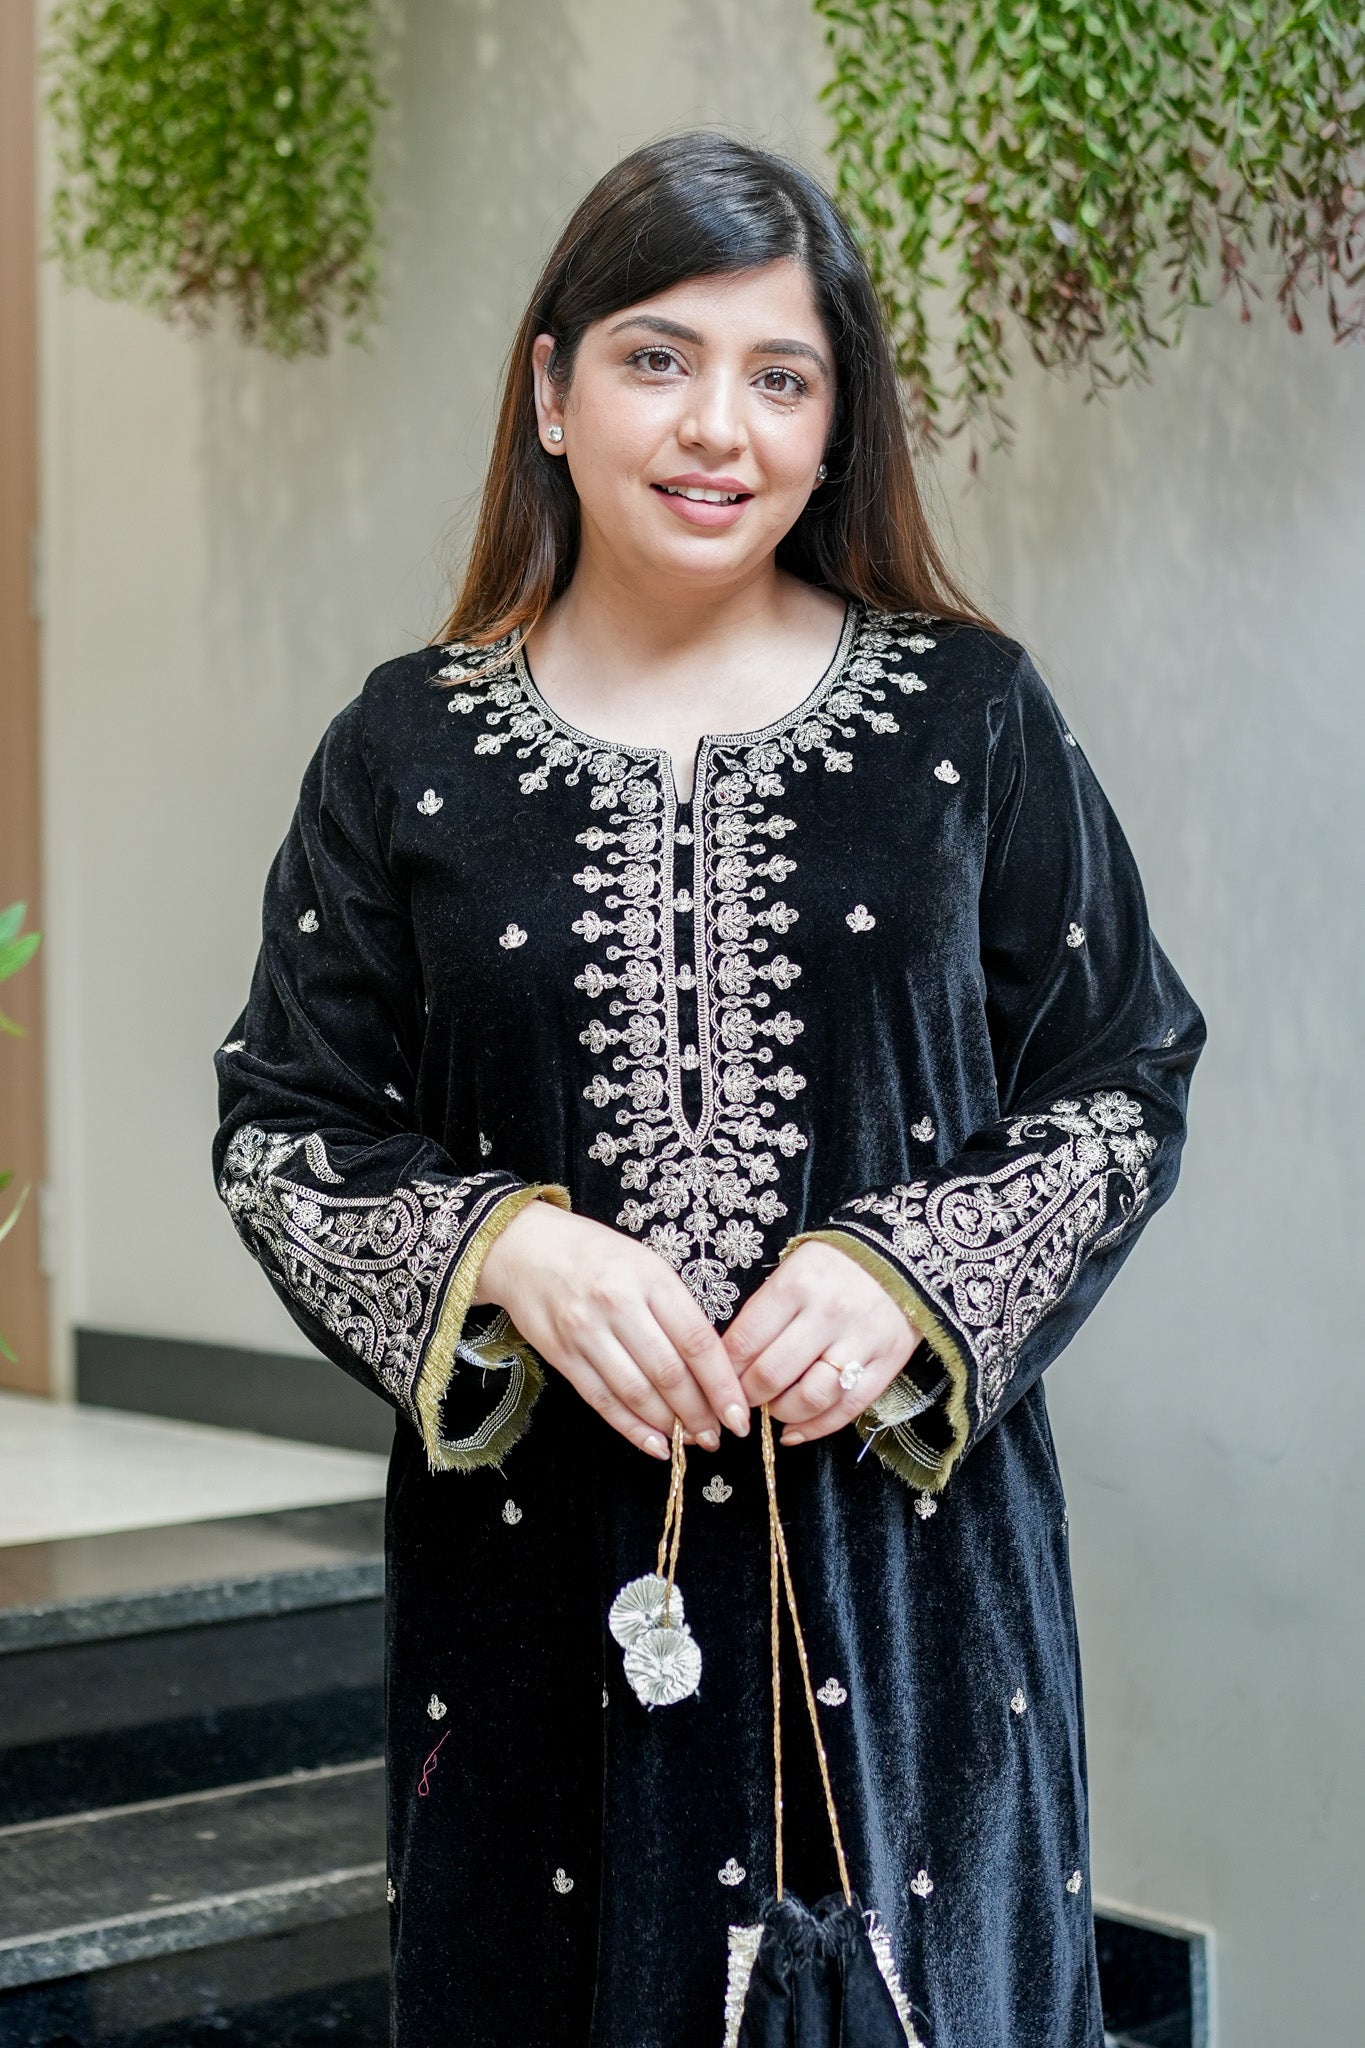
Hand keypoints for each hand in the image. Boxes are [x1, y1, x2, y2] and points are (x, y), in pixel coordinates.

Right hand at [473, 1200, 750, 1460]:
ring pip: (636, 1392)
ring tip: (692, 1441)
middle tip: (719, 1436)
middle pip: (669, 1373)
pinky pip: (602, 1400)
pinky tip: (655, 1444)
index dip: (722, 1385)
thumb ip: (676, 1309)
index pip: (696, 1341)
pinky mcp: (561, 1355)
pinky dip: (631, 1428)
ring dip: (669, 1425)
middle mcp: (617, 1304)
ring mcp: (585, 1332)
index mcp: (649, 1277)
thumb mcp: (646, 1265)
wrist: (526, 1248)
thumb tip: (712, 1367)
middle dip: (700, 1413)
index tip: (740, 1413)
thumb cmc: (597, 1255)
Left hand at [721, 1239, 922, 1445]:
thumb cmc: (832, 1267)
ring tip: (774, 1408)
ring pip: (810, 1398)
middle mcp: (828, 1313)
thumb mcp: (790, 1271)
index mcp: (796, 1286)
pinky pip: (847, 1408)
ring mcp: (861, 1340)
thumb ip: (763, 1314)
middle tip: (743, 1398)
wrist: (899, 1256)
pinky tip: (795, 1431)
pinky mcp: (888, 1361)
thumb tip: (732, 1365)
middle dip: (749, 1396)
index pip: (745, 1342)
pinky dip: (816, 1428)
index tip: (720, 1380)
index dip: (724, 1371)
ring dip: (782, 1413)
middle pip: (772, 1375)